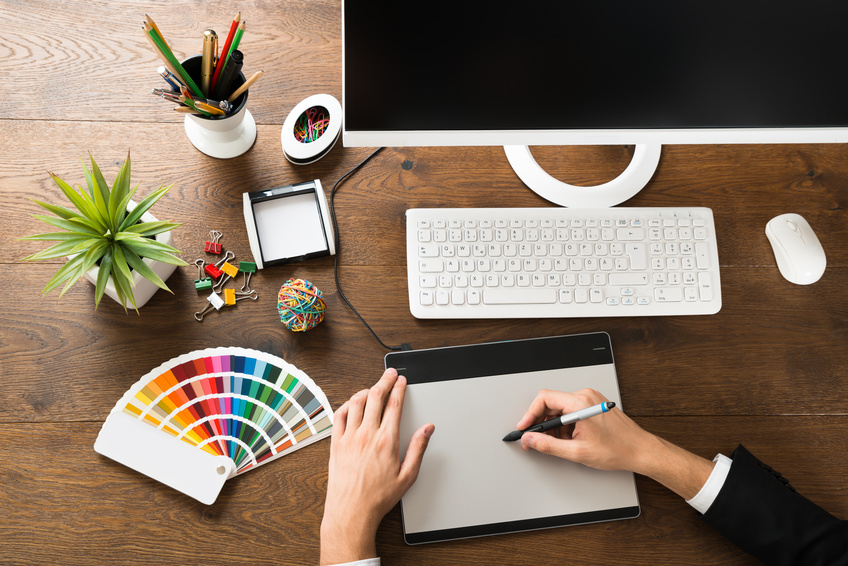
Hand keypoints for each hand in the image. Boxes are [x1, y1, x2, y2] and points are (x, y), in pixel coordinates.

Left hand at [320, 368, 433, 565]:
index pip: (394, 404)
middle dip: (384, 380)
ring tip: (373, 387)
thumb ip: (419, 448)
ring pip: (356, 402)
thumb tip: (427, 429)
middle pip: (375, 396)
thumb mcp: (408, 476)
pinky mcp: (336, 443)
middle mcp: (367, 435)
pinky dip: (347, 404)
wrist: (351, 512)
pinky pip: (339, 415)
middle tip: (390, 374)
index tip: (401, 380)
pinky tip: (353, 404)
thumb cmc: (378, 497)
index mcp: (387, 441)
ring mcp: (349, 437)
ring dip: (366, 390)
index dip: (399, 387)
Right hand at [517, 388, 655, 473]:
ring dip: (555, 426)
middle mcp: (585, 396)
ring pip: (560, 407)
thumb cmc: (617, 449)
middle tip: (536, 439)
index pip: (544, 399)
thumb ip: (548, 445)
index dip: (530, 414)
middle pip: (551, 403)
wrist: (639, 450)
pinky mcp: (593, 404)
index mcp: (580, 403)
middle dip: (542, 423)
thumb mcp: (577, 451)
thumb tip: (531, 439)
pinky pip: (571, 409)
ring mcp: (591, 399)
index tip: (524, 427)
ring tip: (563, 443)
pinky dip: (566, 424)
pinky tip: (572, 438)